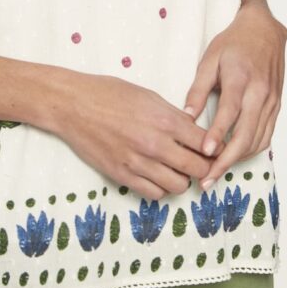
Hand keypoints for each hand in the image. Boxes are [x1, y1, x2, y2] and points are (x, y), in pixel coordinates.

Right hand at [52, 71, 221, 200]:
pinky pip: (154, 194)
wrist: (73, 105)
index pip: (206, 143)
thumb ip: (173, 115)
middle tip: (197, 162)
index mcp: (165, 119)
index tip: (213, 149)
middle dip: (202, 166)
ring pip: (178, 186)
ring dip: (181, 179)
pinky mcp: (122, 176)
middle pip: (197, 169)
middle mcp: (155, 144)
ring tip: (175, 169)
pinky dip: (160, 188)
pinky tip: (156, 175)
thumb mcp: (148, 95)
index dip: (213, 148)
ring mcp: (138, 163)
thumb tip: (194, 132)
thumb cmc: (109, 93)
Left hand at [182, 2, 286, 192]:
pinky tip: (235, 157)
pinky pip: (266, 135)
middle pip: (246, 134)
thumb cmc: (234, 42)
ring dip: (238, 160)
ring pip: (257, 139)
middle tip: (207, 179)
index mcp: (241, 78)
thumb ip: (198, 89)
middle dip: (227, 161)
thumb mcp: (210, 59)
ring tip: (216, 173)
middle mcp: (259, 93)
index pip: (230, 112)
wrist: (265, 30)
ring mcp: (271, 101)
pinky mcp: (276, 106)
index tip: (205, 153)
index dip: (218, 134)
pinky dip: (251, 150)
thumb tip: (186, 117)